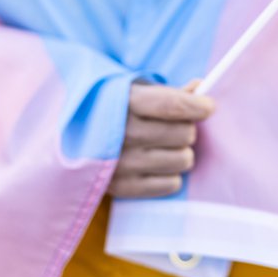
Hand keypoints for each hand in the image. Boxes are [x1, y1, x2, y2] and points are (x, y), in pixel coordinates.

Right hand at [108, 80, 214, 198]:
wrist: (68, 138)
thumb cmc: (111, 109)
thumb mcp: (133, 91)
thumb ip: (169, 93)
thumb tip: (201, 88)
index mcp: (123, 102)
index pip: (172, 105)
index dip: (198, 106)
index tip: (208, 107)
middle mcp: (121, 133)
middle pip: (184, 133)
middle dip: (187, 128)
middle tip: (174, 127)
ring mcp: (120, 163)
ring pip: (183, 159)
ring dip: (181, 152)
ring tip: (163, 147)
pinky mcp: (122, 188)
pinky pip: (172, 184)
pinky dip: (170, 174)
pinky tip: (154, 165)